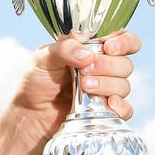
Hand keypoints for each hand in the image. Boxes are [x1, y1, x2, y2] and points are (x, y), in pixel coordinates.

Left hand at [10, 30, 141, 144]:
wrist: (28, 114)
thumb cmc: (35, 82)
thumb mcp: (43, 58)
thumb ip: (64, 49)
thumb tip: (87, 54)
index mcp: (92, 50)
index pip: (123, 40)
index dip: (124, 42)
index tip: (108, 47)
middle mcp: (103, 69)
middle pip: (125, 64)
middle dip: (107, 65)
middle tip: (85, 71)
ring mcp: (106, 91)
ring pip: (124, 86)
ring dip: (107, 85)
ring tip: (84, 87)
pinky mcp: (105, 112)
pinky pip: (125, 110)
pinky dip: (121, 107)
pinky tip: (108, 104)